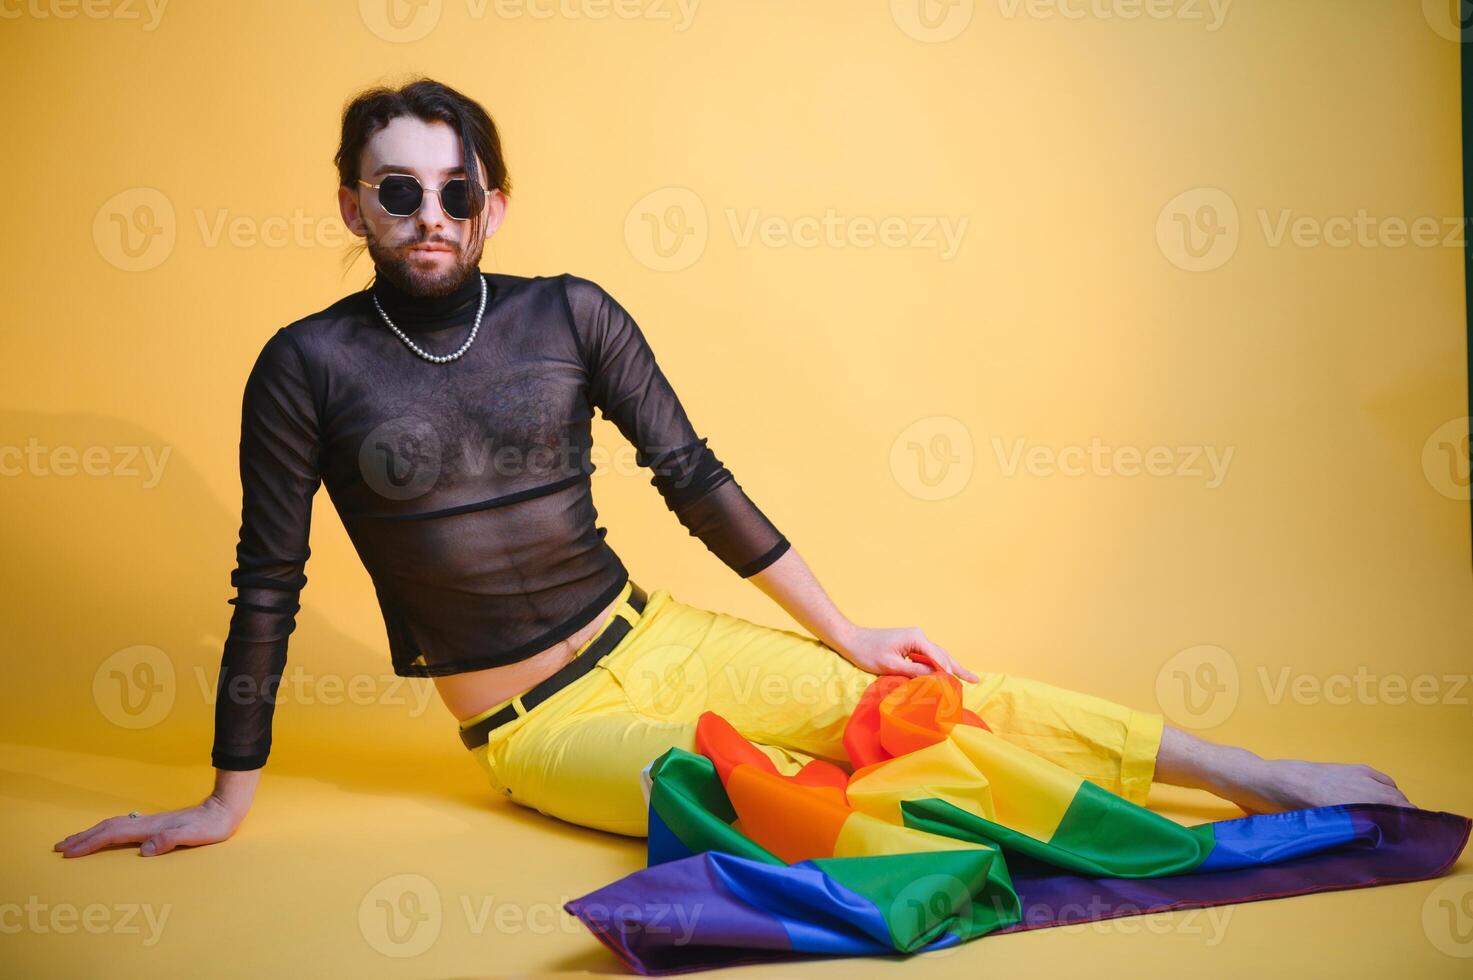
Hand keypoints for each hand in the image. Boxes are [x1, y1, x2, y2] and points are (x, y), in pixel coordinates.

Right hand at [53, 796, 241, 857]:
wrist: (225, 808)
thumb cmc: (212, 826)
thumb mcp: (195, 836)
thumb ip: (171, 840)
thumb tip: (145, 850)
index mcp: (151, 827)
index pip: (113, 835)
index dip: (90, 844)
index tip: (69, 852)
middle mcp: (147, 822)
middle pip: (107, 828)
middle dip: (82, 838)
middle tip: (59, 847)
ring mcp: (151, 822)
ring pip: (114, 825)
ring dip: (92, 833)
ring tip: (74, 841)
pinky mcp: (157, 824)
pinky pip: (123, 827)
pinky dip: (107, 831)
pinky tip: (106, 835)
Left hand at [832, 625, 979, 682]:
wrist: (851, 639)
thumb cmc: (867, 652)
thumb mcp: (891, 665)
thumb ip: (914, 671)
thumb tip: (935, 678)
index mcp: (916, 638)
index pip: (939, 658)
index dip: (949, 674)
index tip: (957, 688)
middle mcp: (919, 636)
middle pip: (944, 655)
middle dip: (958, 669)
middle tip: (975, 681)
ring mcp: (915, 639)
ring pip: (939, 655)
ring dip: (952, 667)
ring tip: (970, 677)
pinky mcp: (910, 644)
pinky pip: (929, 656)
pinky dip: (940, 665)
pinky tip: (949, 672)